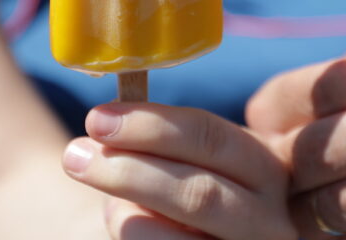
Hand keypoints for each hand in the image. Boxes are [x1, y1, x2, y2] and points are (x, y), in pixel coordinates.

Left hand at [63, 102, 296, 239]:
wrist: (204, 234)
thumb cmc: (189, 187)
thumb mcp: (194, 159)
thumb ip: (166, 140)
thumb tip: (109, 119)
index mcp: (267, 168)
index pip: (213, 139)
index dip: (152, 126)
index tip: (99, 117)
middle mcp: (271, 218)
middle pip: (201, 194)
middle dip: (131, 171)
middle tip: (75, 155)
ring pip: (183, 238)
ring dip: (128, 211)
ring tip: (102, 197)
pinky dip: (137, 237)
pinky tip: (120, 220)